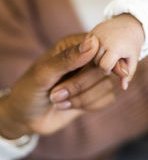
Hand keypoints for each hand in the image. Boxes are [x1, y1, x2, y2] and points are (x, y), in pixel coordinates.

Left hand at [0, 35, 114, 139]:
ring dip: (83, 98)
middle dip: (81, 86)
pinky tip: (68, 106)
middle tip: (55, 94)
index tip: (105, 73)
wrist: (26, 117)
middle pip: (106, 67)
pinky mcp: (96, 93)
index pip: (101, 46)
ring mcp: (93, 77)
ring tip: (57, 100)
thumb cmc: (29, 90)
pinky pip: (108, 98)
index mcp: (74, 45)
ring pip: (109, 85)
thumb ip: (68, 58)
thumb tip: (93, 42)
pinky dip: (89, 106)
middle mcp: (87, 58)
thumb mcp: (44, 73)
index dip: (104, 60)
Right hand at [89, 13, 144, 89]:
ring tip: (106, 54)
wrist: (128, 24)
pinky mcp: (89, 33)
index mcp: (114, 46)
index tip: (113, 66)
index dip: (108, 69)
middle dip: (102, 64)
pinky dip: (91, 52)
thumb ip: (128, 74)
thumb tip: (124, 88)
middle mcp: (102, 40)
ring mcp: (94, 35)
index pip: (104, 67)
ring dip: (96, 59)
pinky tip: (100, 49)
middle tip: (111, 58)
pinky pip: (85, 49)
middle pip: (95, 63)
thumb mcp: (133, 59)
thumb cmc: (131, 44)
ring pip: (89, 57)